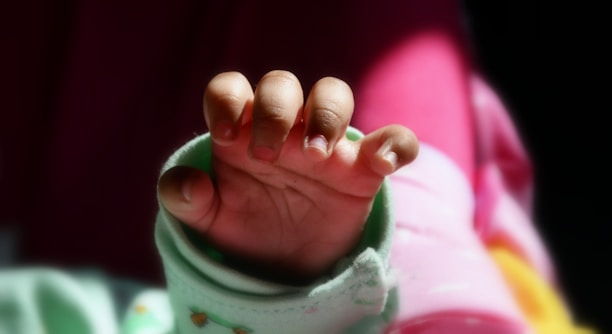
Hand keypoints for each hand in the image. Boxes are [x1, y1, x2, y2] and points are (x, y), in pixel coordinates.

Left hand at [158, 70, 417, 282]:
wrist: (284, 265)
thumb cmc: (246, 228)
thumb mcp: (208, 219)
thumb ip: (184, 200)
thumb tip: (186, 183)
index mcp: (243, 132)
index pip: (232, 88)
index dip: (227, 99)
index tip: (226, 136)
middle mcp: (285, 129)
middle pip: (282, 84)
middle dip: (275, 110)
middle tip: (268, 156)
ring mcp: (326, 146)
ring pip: (334, 94)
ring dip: (326, 114)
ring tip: (314, 157)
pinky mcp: (362, 171)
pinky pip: (392, 141)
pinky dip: (394, 143)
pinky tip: (381, 163)